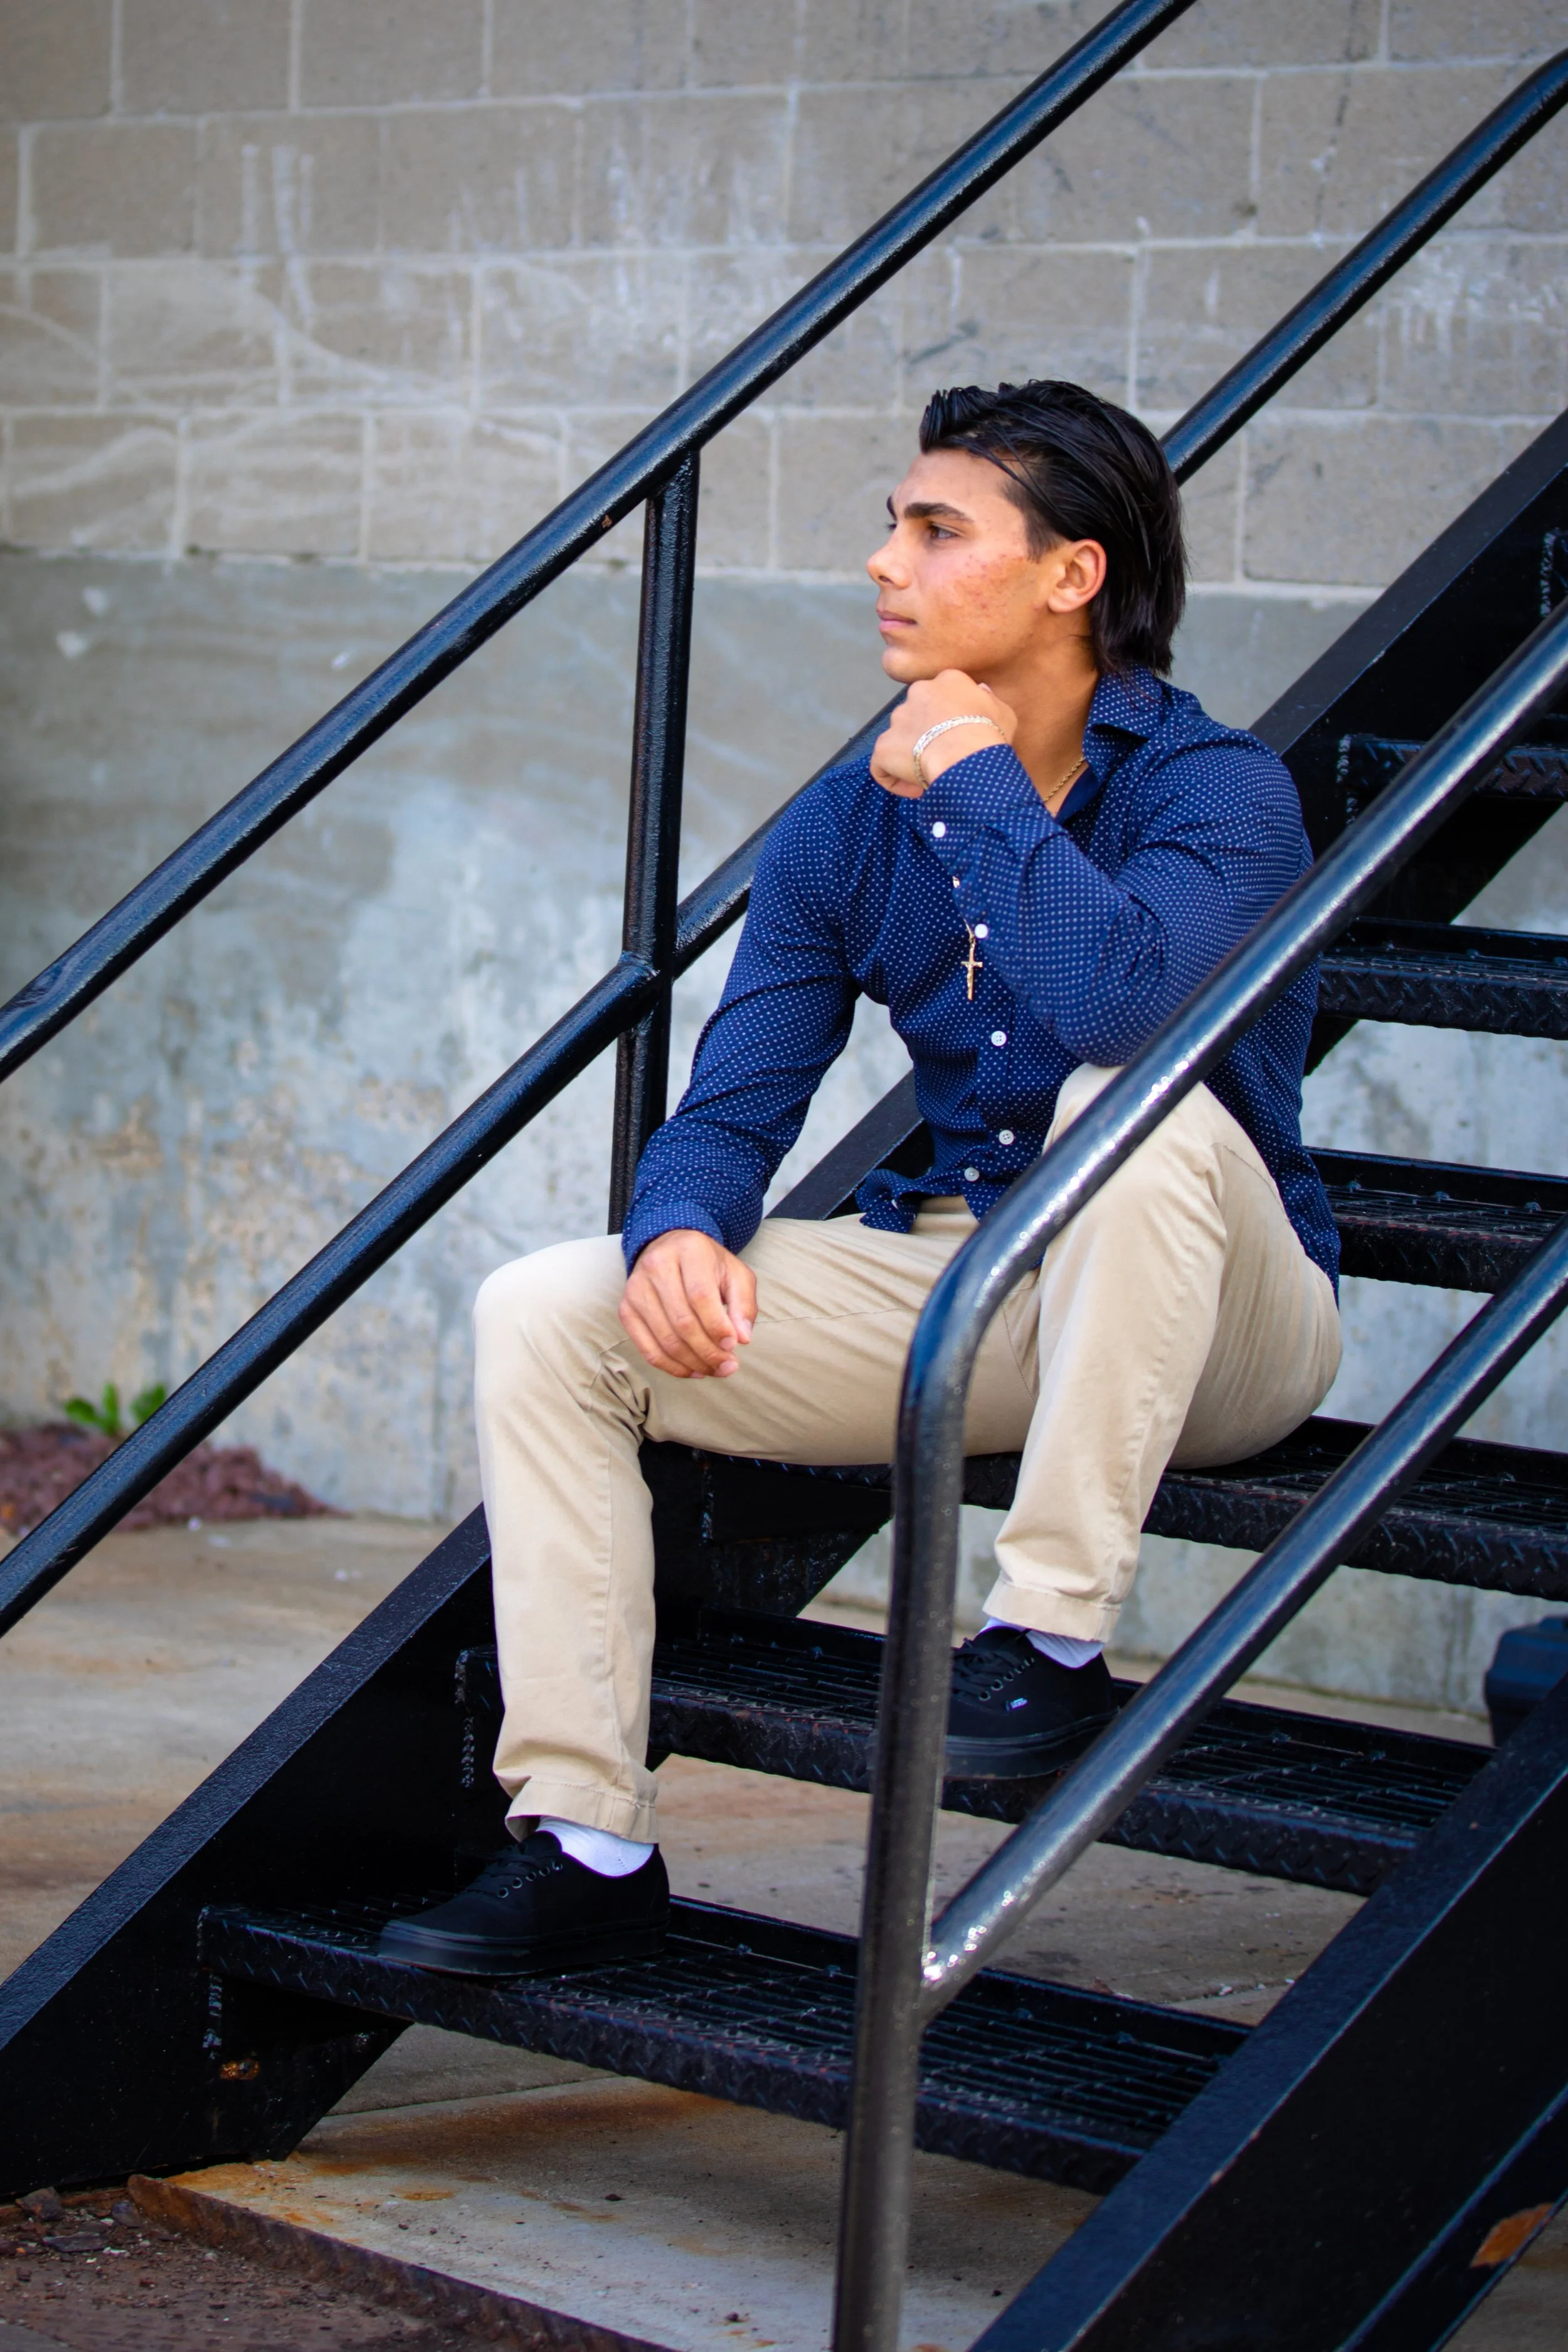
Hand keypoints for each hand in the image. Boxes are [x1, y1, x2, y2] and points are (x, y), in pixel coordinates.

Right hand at [619, 1228, 757, 1378]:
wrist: (670, 1249)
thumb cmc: (708, 1265)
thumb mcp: (736, 1274)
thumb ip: (744, 1304)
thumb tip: (742, 1338)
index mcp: (689, 1251)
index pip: (700, 1296)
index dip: (717, 1326)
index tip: (733, 1346)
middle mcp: (656, 1266)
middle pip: (682, 1321)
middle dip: (708, 1351)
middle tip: (728, 1366)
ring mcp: (636, 1288)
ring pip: (665, 1339)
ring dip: (693, 1363)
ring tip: (715, 1370)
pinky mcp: (626, 1309)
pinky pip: (647, 1348)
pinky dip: (671, 1366)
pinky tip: (692, 1371)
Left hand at [871, 672, 1016, 798]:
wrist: (967, 756)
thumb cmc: (990, 736)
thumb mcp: (1003, 712)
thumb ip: (988, 700)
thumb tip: (981, 692)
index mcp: (947, 681)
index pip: (942, 695)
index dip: (948, 718)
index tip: (958, 738)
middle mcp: (918, 692)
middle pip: (918, 714)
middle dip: (926, 736)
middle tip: (944, 757)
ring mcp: (897, 719)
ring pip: (900, 738)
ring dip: (912, 756)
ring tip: (931, 777)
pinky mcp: (884, 745)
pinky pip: (882, 766)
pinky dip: (895, 780)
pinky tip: (916, 791)